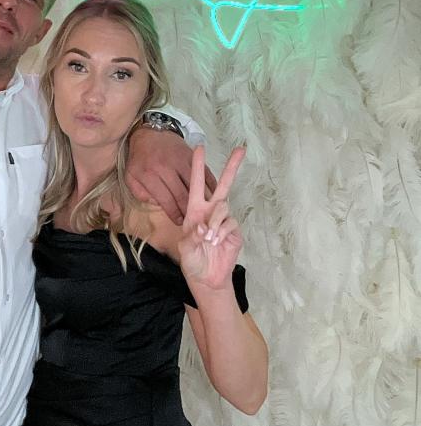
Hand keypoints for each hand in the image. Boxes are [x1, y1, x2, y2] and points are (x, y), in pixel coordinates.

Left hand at [127, 128, 217, 224]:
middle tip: (194, 221)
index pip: (166, 200)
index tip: (180, 222)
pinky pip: (205, 173)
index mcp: (149, 175)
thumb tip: (158, 205)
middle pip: (183, 195)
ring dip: (203, 201)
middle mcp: (166, 168)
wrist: (150, 133)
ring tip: (205, 212)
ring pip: (197, 185)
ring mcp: (181, 160)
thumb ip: (141, 194)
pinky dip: (210, 186)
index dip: (174, 214)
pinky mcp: (192, 156)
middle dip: (189, 211)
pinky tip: (212, 196)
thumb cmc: (140, 159)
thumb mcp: (131, 177)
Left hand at [177, 146, 244, 289]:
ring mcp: (224, 221)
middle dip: (231, 167)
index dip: (197, 166)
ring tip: (208, 238)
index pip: (196, 184)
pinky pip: (230, 223)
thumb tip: (203, 227)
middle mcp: (211, 212)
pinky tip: (216, 242)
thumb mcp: (184, 248)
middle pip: (223, 185)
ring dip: (214, 221)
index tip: (199, 147)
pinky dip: (222, 232)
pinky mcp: (234, 231)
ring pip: (223, 207)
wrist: (207, 278)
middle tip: (241, 149)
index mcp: (194, 211)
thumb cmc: (192, 261)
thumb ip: (191, 236)